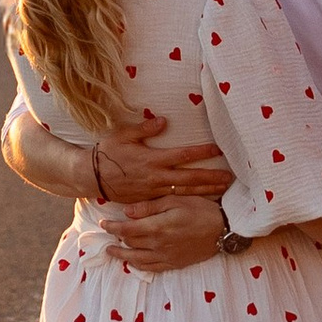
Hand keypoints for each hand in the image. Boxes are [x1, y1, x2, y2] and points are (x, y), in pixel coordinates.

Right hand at [93, 107, 232, 205]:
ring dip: (205, 191)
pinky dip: (189, 200)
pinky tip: (201, 201)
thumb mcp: (122, 135)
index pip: (182, 155)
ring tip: (222, 190)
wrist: (90, 177)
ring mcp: (153, 191)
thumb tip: (163, 120)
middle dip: (211, 178)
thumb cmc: (106, 153)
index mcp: (152, 159)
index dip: (201, 153)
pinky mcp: (149, 200)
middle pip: (189, 179)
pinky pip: (173, 201)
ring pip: (184, 193)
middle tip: (230, 178)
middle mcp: (155, 177)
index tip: (217, 149)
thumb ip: (144, 128)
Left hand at [103, 192, 229, 269]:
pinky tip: (132, 262)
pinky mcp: (173, 264)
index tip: (103, 223)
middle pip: (129, 244)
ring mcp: (165, 257)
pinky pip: (151, 268)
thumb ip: (149, 207)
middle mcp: (158, 245)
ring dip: (121, 255)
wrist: (223, 229)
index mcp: (157, 227)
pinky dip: (138, 265)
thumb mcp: (175, 200)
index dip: (112, 227)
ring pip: (136, 259)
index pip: (126, 230)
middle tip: (108, 233)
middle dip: (116, 239)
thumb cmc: (200, 209)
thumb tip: (127, 212)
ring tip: (111, 251)